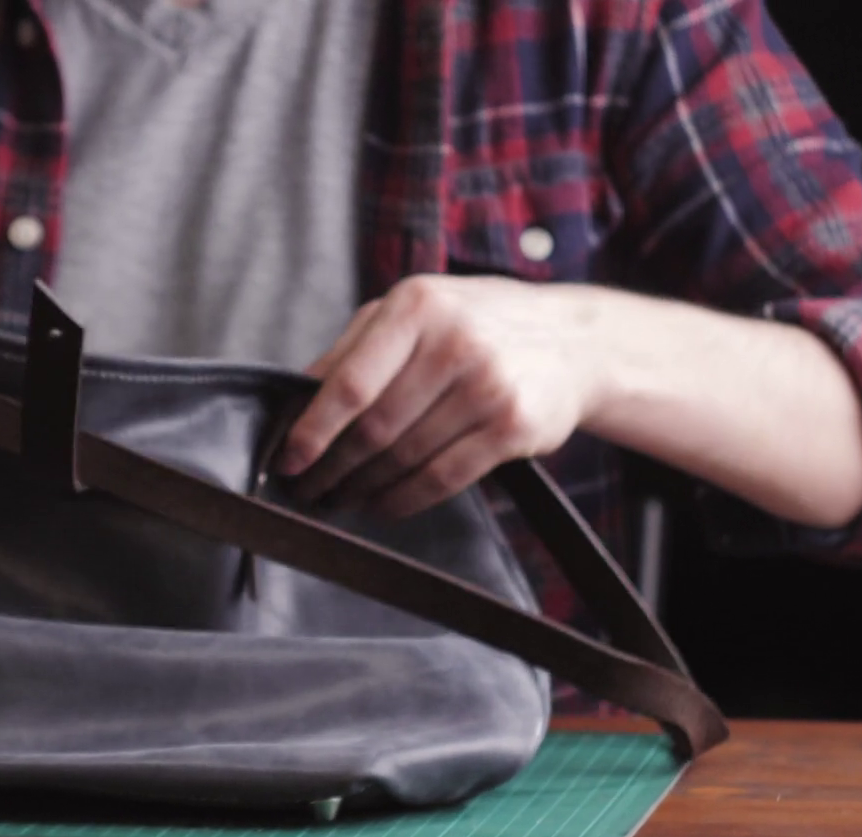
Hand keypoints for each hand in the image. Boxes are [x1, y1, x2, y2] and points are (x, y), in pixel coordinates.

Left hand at [275, 274, 607, 518]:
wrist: (574, 340)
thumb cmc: (477, 324)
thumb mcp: (416, 311)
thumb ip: (355, 347)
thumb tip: (295, 396)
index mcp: (417, 307)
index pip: (349, 384)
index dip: (312, 431)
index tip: (287, 461)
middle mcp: (454, 343)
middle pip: (373, 428)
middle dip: (331, 468)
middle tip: (307, 490)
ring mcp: (488, 386)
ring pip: (404, 458)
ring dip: (362, 488)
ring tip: (339, 498)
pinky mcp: (513, 427)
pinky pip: (442, 478)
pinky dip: (403, 499)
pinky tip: (381, 504)